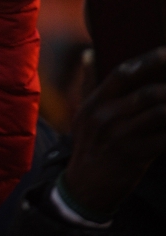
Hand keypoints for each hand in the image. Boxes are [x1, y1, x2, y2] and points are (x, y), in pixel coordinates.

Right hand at [62, 46, 165, 216]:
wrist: (85, 187)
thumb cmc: (90, 146)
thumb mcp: (83, 114)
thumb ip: (89, 84)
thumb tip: (88, 54)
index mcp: (94, 102)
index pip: (121, 74)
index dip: (147, 61)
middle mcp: (105, 115)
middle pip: (146, 92)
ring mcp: (120, 135)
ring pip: (159, 113)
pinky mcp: (134, 155)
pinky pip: (165, 138)